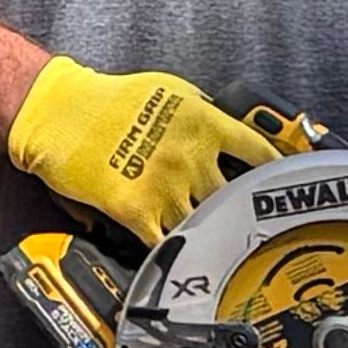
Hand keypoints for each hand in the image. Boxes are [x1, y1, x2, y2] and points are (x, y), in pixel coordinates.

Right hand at [4, 57, 289, 243]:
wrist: (59, 113)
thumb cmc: (104, 98)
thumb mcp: (166, 89)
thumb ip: (198, 110)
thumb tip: (217, 123)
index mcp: (203, 123)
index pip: (258, 151)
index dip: (277, 170)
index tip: (288, 182)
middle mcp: (191, 157)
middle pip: (234, 194)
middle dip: (239, 207)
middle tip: (248, 220)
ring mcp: (166, 187)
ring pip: (204, 222)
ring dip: (209, 232)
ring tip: (217, 242)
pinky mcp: (136, 211)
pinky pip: (166, 241)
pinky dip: (174, 250)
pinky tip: (181, 257)